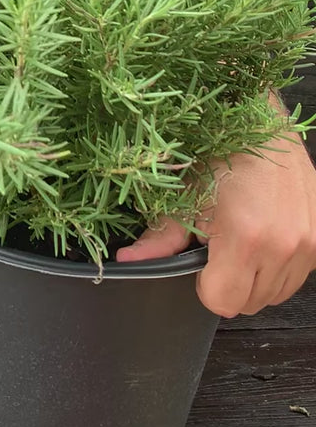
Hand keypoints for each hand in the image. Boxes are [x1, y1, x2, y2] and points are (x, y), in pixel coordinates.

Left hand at [115, 123, 315, 316]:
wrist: (263, 123)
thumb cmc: (223, 153)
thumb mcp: (186, 194)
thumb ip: (159, 237)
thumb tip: (128, 262)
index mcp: (246, 237)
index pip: (223, 302)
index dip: (206, 286)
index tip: (202, 262)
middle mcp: (284, 244)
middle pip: (249, 303)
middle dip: (230, 282)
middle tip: (222, 245)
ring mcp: (309, 242)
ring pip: (275, 294)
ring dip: (257, 277)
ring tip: (244, 238)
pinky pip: (297, 276)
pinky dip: (279, 265)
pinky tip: (266, 236)